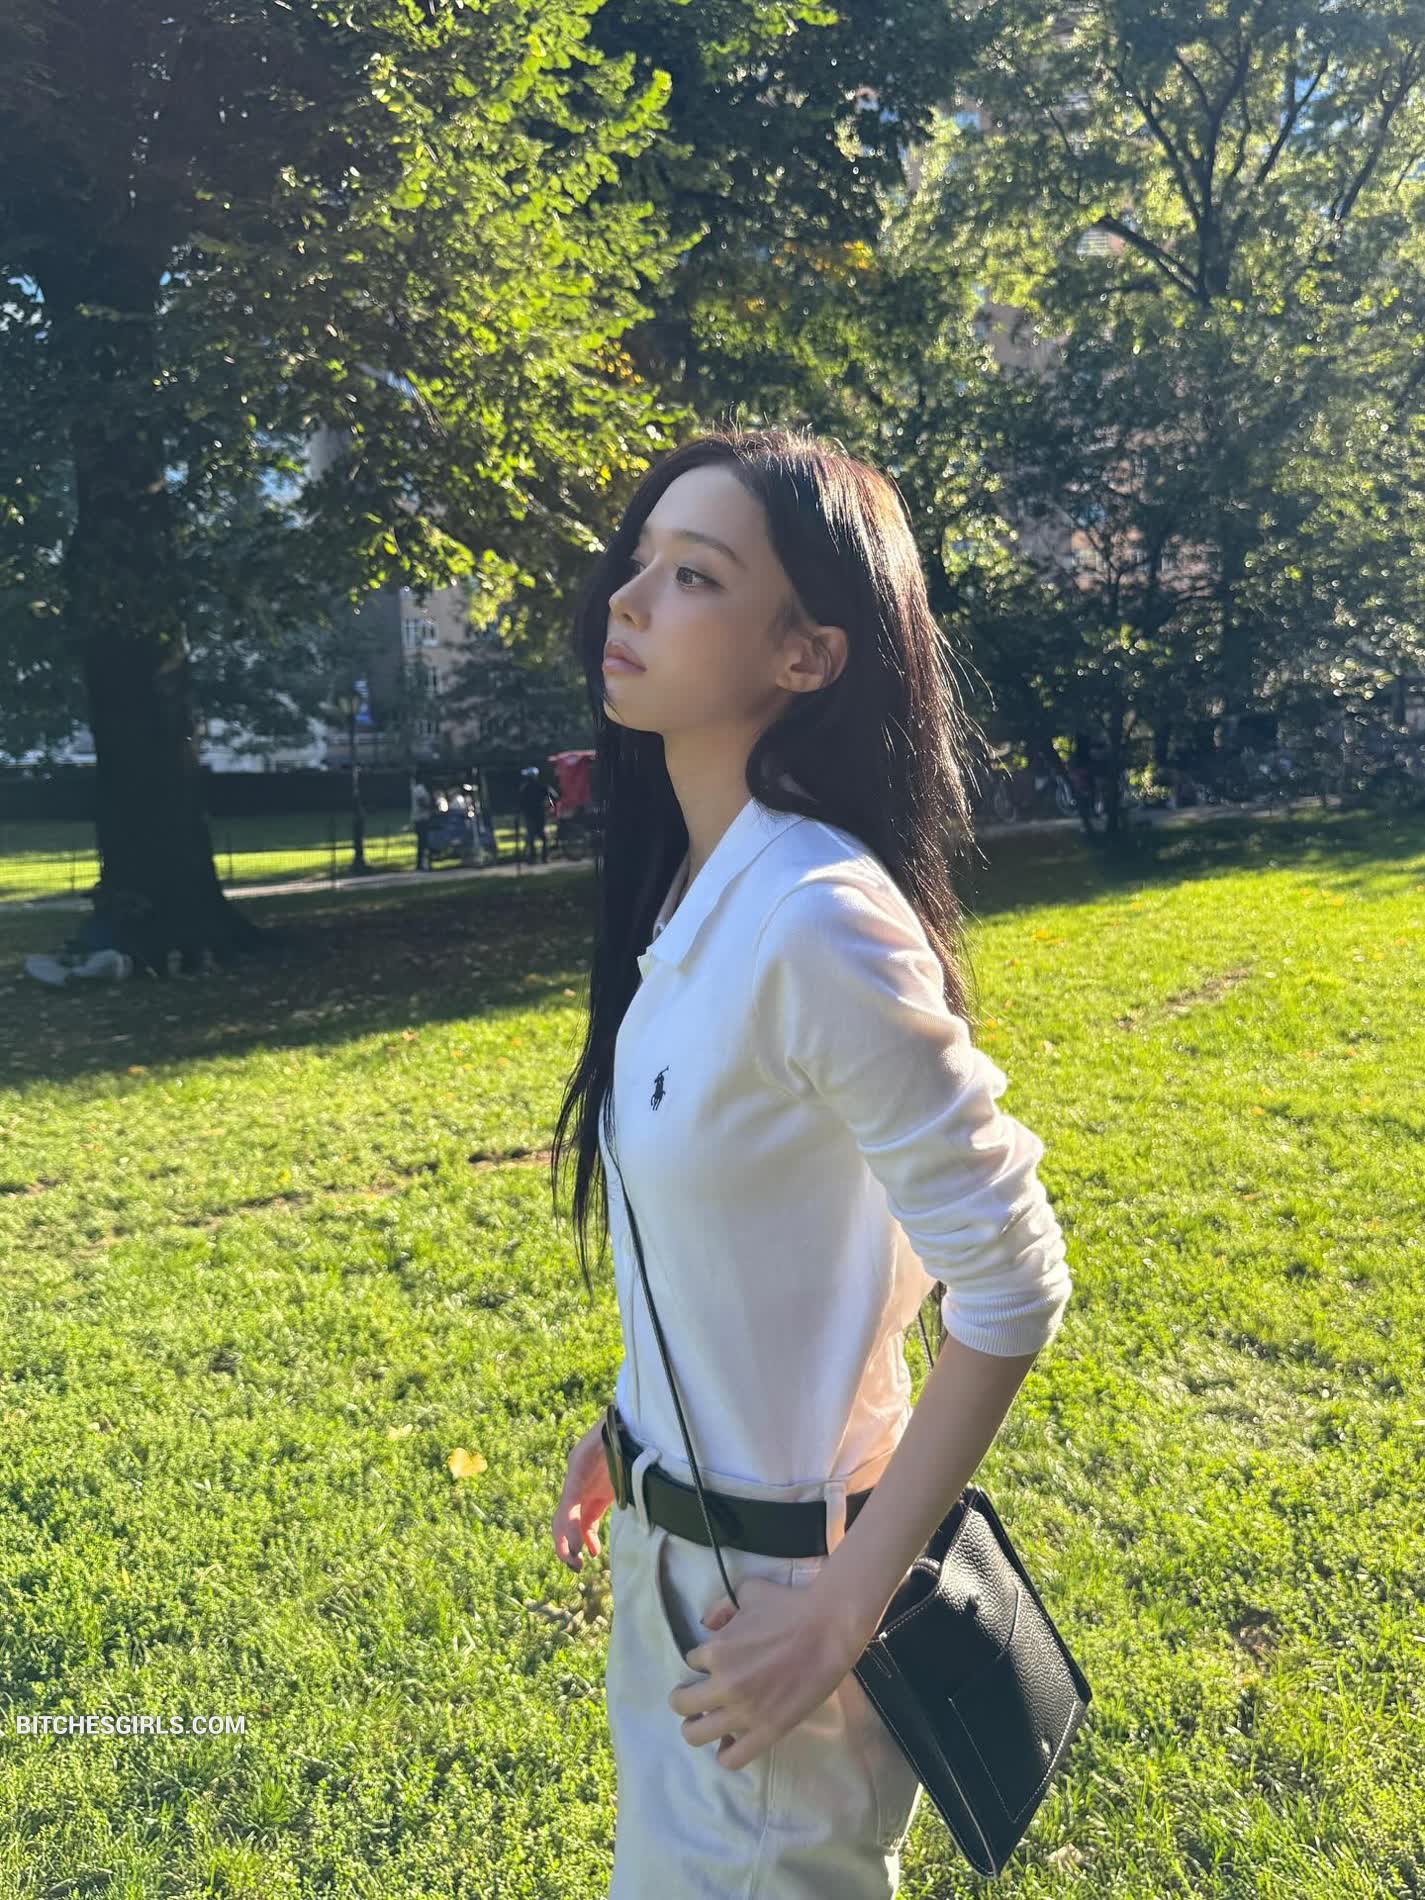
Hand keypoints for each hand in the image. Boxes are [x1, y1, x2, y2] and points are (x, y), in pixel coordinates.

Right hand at [552, 1418, 614, 1571]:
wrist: (630, 1421)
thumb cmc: (622, 1430)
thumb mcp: (613, 1444)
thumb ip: (608, 1464)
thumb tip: (598, 1492)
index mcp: (577, 1468)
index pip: (567, 1507)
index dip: (568, 1530)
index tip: (575, 1550)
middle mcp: (577, 1480)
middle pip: (563, 1517)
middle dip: (564, 1542)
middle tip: (574, 1563)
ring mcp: (588, 1488)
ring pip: (574, 1522)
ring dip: (574, 1543)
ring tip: (579, 1564)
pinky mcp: (601, 1494)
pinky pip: (588, 1519)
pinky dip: (588, 1537)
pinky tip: (594, 1551)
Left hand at [668, 1572, 869, 1772]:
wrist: (829, 1629)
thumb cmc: (789, 1606)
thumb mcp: (748, 1592)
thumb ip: (721, 1607)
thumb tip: (706, 1625)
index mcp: (716, 1650)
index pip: (689, 1662)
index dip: (699, 1662)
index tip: (710, 1663)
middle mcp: (724, 1684)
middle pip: (681, 1704)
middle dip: (684, 1698)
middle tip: (696, 1696)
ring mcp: (745, 1712)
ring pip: (696, 1735)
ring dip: (695, 1727)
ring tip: (706, 1721)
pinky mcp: (767, 1731)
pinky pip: (732, 1758)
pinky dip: (724, 1753)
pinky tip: (729, 1741)